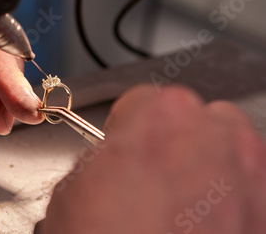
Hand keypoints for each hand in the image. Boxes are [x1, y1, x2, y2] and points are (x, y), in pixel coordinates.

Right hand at [40, 85, 265, 232]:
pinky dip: (233, 201)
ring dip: (210, 166)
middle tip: (153, 179)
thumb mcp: (73, 189)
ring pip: (231, 149)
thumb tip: (114, 159)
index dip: (127, 127)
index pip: (143, 100)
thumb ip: (102, 158)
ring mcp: (253, 177)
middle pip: (196, 117)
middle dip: (175, 141)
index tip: (125, 146)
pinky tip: (205, 226)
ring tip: (183, 206)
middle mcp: (216, 137)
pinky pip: (250, 189)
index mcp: (161, 117)